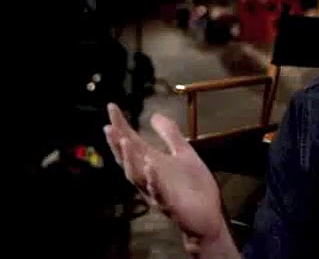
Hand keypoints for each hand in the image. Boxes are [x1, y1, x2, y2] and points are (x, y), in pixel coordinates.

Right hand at [103, 104, 224, 246]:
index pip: (131, 142)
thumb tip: (154, 115)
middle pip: (127, 159)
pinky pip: (157, 191)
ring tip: (125, 140)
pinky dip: (152, 179)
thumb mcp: (183, 153)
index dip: (121, 126)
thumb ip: (170, 135)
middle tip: (109, 127)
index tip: (112, 107)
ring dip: (130, 159)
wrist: (207, 214)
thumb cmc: (193, 186)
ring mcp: (156, 191)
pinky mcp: (169, 203)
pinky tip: (150, 166)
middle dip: (117, 143)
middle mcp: (148, 177)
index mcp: (151, 163)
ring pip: (136, 176)